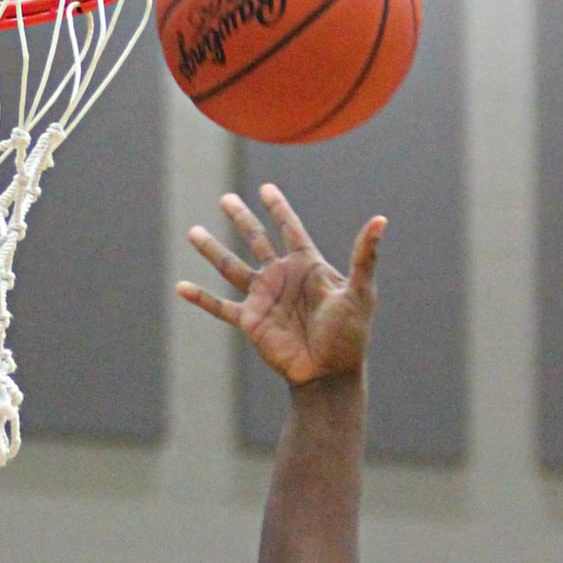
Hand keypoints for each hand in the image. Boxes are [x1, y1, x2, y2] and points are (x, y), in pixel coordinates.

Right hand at [177, 184, 383, 387]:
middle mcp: (281, 277)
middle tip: (226, 198)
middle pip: (256, 239)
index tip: (266, 189)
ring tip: (194, 232)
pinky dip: (200, 298)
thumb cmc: (349, 335)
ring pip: (231, 266)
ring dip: (212, 250)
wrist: (328, 373)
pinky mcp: (250, 322)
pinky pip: (221, 306)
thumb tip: (381, 220)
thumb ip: (364, 256)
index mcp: (307, 265)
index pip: (290, 228)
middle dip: (240, 218)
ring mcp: (263, 298)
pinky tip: (181, 287)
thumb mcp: (360, 292)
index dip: (278, 208)